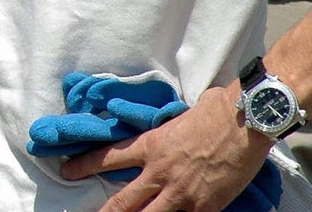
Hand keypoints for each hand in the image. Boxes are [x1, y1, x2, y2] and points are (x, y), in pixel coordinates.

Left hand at [61, 83, 272, 210]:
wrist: (244, 122)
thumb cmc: (216, 110)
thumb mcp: (178, 117)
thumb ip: (167, 128)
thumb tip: (171, 128)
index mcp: (151, 145)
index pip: (108, 158)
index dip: (84, 165)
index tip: (67, 171)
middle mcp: (160, 172)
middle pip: (123, 200)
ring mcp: (181, 193)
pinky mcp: (205, 207)